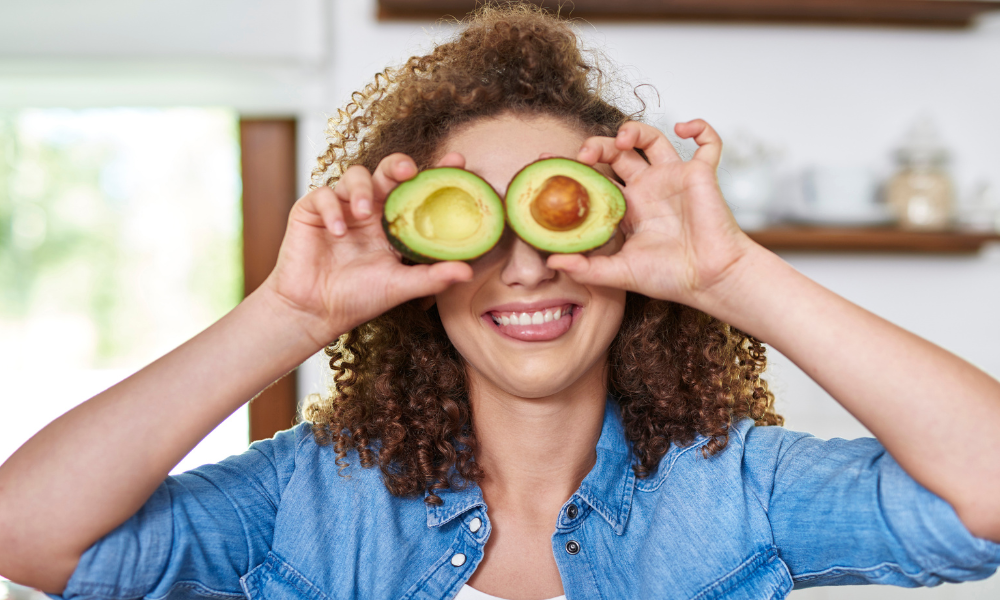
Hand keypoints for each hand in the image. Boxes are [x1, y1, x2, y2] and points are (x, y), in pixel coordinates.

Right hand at [260, 153, 472, 347]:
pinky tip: (338, 232)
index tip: (458, 161)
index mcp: (394, 223)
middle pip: (387, 171)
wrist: (315, 312)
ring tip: (364, 213)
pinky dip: (332, 209)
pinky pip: (323, 195)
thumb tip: (468, 271)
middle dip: (398, 164)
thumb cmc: (359, 298)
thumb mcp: (400, 286)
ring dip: (362, 191)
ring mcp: (342, 207)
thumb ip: (432, 277)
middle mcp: (371, 209)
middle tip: (408, 170)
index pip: (417, 191)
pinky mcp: (312, 210)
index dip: (436, 173)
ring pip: (355, 176)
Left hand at [547, 120, 756, 306]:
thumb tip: (552, 260)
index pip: (595, 177)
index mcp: (628, 207)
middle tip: (585, 155)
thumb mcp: (620, 273)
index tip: (549, 161)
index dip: (573, 167)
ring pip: (652, 138)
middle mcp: (648, 188)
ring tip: (623, 139)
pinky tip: (683, 128)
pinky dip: (699, 127)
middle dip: (598, 145)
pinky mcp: (701, 174)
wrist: (710, 280)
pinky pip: (707, 142)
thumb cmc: (670, 278)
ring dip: (635, 129)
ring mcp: (673, 178)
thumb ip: (586, 267)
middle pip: (617, 153)